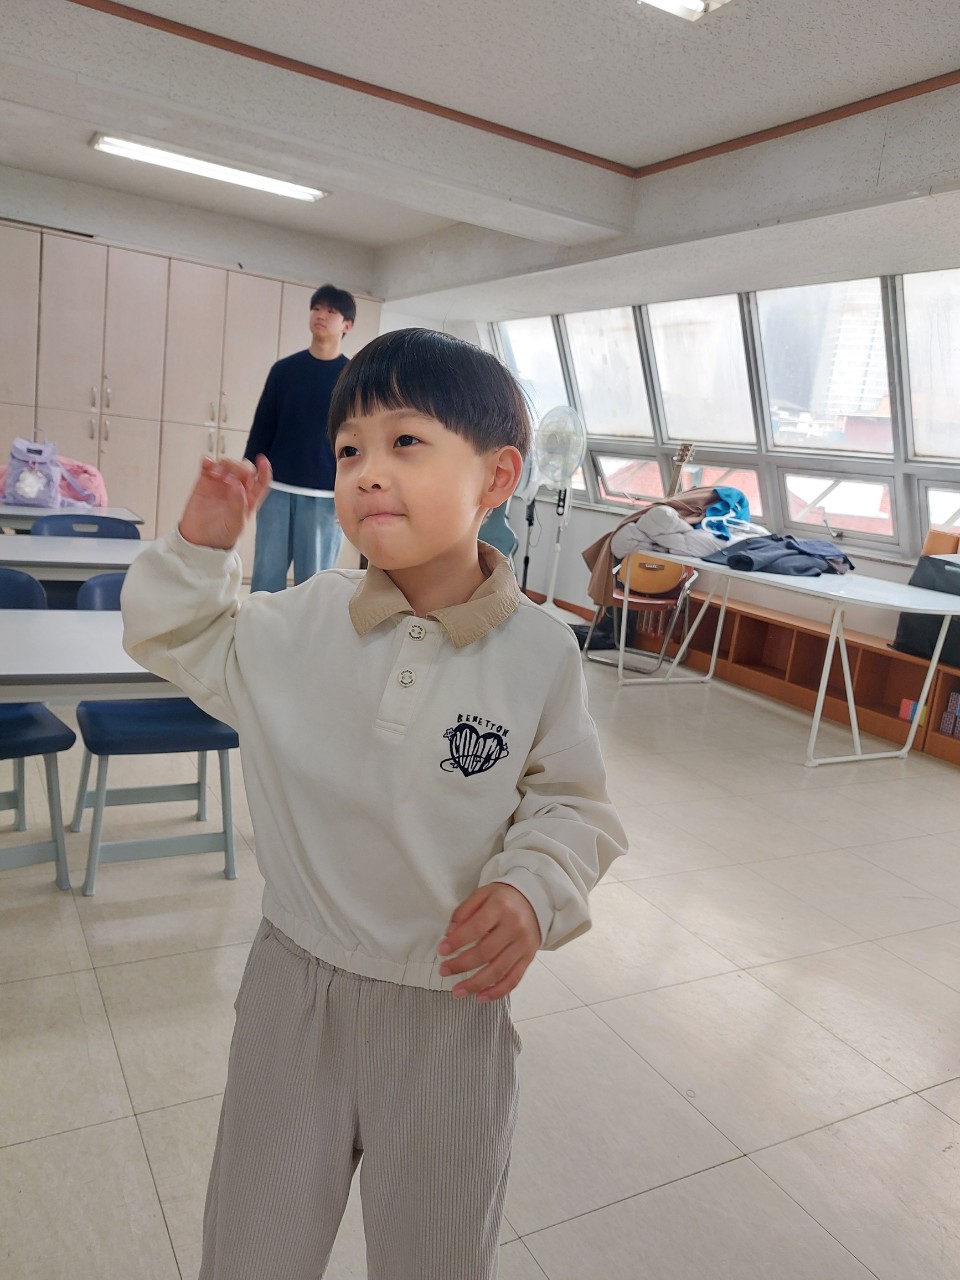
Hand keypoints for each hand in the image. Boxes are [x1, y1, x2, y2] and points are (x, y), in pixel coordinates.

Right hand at [178, 454, 271, 549]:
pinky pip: (208, 466)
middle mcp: (237, 489)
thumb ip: (238, 505)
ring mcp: (221, 484)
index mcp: (250, 499)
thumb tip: (237, 485)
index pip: (261, 481)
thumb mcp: (235, 524)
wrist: (199, 541)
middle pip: (244, 469)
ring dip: (224, 465)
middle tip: (230, 476)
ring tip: (217, 474)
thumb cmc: (221, 535)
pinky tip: (207, 463)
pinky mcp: (205, 482)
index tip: (262, 461)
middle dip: (239, 468)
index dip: (264, 470)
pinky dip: (208, 461)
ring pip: (227, 464)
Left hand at [438, 883, 539, 1000]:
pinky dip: (497, 991)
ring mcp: (523, 945)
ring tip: (457, 991)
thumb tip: (450, 934)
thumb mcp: (483, 894)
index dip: (458, 941)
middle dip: (461, 964)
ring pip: (498, 970)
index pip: (476, 927)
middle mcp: (514, 927)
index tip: (442, 950)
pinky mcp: (528, 958)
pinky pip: (514, 979)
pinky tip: (481, 997)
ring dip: (475, 984)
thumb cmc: (504, 899)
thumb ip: (464, 911)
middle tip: (443, 971)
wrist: (535, 901)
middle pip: (486, 952)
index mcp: (501, 907)